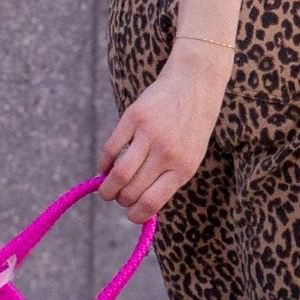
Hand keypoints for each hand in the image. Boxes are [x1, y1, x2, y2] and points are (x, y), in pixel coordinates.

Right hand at [96, 41, 231, 223]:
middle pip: (131, 190)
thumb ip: (168, 179)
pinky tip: (105, 168)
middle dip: (120, 201)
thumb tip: (140, 206)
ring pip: (119, 174)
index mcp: (184, 168)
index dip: (136, 215)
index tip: (130, 214)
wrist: (195, 83)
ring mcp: (150, 134)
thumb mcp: (191, 156)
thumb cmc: (192, 127)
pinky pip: (110, 148)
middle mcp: (167, 153)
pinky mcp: (133, 117)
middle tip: (118, 198)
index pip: (152, 202)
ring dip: (107, 188)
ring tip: (106, 189)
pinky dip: (103, 164)